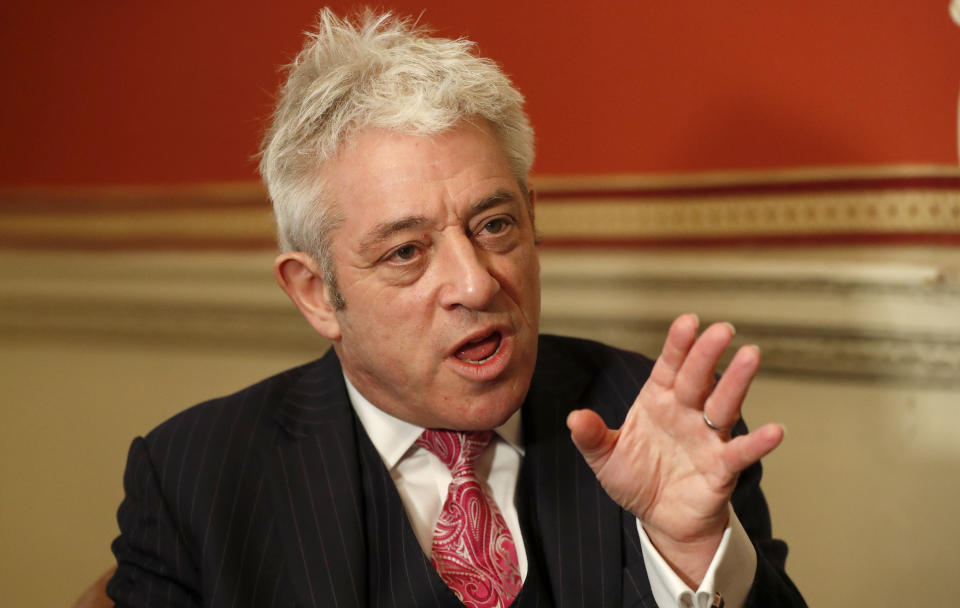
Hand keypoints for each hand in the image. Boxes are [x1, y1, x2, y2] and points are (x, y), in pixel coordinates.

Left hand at [566, 314, 783, 585]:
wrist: (661, 519)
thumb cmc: (637, 479)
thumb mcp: (605, 458)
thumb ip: (591, 437)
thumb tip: (574, 418)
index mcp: (658, 401)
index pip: (669, 366)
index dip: (678, 344)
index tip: (688, 320)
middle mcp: (686, 412)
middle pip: (698, 378)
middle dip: (707, 354)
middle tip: (722, 329)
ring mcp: (707, 437)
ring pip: (723, 405)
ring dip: (736, 382)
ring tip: (751, 356)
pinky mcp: (722, 468)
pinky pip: (740, 452)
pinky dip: (757, 443)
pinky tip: (774, 431)